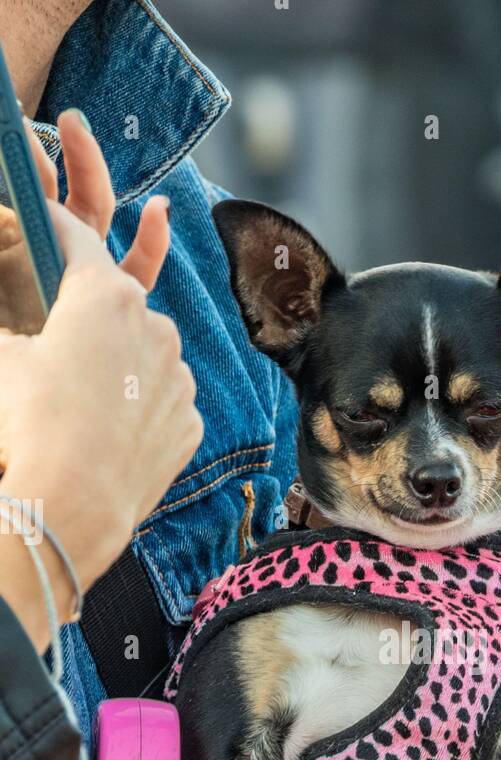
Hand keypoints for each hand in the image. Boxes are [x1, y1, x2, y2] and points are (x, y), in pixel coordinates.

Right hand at [0, 113, 201, 639]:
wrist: (72, 506)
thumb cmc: (29, 424)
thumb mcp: (1, 361)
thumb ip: (9, 333)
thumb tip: (17, 341)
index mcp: (106, 295)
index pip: (78, 242)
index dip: (54, 228)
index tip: (44, 220)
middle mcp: (156, 327)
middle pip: (118, 303)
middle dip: (90, 313)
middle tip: (59, 338)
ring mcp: (180, 378)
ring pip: (145, 355)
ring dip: (120, 364)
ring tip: (83, 398)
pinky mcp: (191, 424)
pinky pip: (161, 403)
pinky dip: (139, 408)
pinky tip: (109, 432)